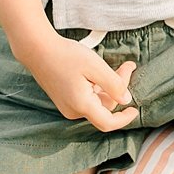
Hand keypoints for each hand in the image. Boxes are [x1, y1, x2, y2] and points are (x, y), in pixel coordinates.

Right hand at [21, 36, 138, 132]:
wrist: (38, 50)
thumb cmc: (66, 56)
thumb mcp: (95, 66)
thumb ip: (113, 84)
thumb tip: (126, 100)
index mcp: (82, 105)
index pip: (107, 123)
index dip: (124, 119)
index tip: (135, 109)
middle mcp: (74, 110)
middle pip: (105, 107)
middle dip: (119, 88)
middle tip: (128, 65)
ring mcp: (68, 106)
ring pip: (97, 100)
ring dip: (110, 86)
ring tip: (121, 65)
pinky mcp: (65, 99)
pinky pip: (88, 97)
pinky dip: (98, 86)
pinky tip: (101, 71)